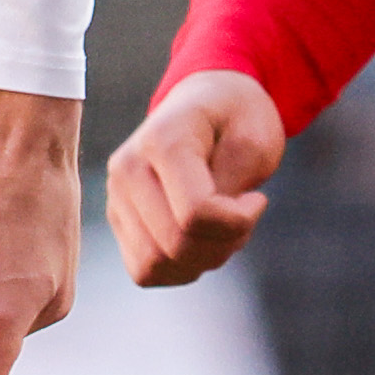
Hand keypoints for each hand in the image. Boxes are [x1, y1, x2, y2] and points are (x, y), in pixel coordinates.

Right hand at [108, 68, 285, 286]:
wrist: (208, 104)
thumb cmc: (236, 120)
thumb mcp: (255, 141)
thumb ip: (230, 186)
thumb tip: (201, 228)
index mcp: (161, 140)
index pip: (196, 214)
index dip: (239, 221)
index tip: (257, 200)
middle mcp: (127, 168)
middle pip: (176, 246)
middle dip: (223, 244)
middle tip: (243, 217)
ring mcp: (116, 196)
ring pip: (155, 265)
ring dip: (202, 260)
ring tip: (222, 228)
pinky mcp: (119, 220)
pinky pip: (145, 271)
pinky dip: (181, 268)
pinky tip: (201, 240)